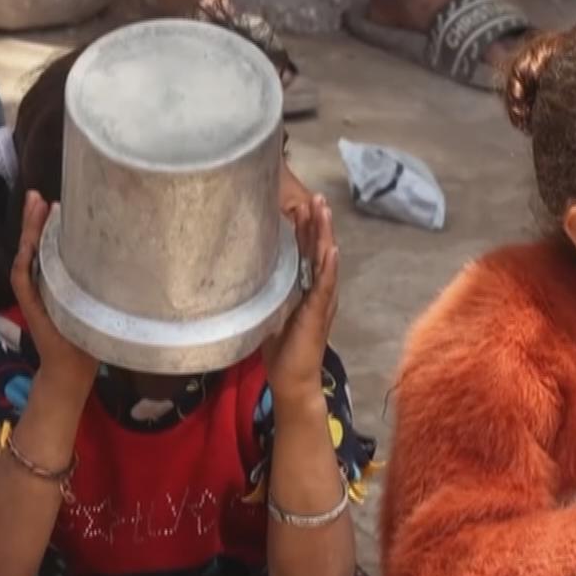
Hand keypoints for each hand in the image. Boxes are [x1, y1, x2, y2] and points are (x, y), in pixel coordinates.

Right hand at [10, 192, 97, 400]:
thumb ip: (102, 282)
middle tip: (36, 195)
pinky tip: (27, 244)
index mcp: (58, 279)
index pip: (50, 245)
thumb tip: (129, 255)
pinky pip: (22, 280)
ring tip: (32, 208)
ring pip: (26, 255)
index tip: (56, 202)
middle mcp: (43, 282)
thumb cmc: (88, 338)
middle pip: (35, 243)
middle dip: (34, 219)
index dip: (50, 223)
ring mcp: (35, 294)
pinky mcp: (31, 306)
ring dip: (27, 232)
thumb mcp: (98, 303)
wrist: (71, 369)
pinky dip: (23, 262)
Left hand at [260, 193, 338, 399]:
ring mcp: (321, 301)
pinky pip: (326, 286)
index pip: (307, 251)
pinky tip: (331, 249)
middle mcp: (318, 290)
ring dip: (324, 235)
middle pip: (318, 249)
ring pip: (325, 261)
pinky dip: (329, 266)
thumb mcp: (269, 311)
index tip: (301, 203)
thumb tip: (244, 273)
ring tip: (323, 210)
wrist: (292, 379)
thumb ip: (264, 292)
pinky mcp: (319, 314)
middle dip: (316, 222)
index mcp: (306, 288)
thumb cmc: (281, 349)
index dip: (305, 228)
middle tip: (315, 196)